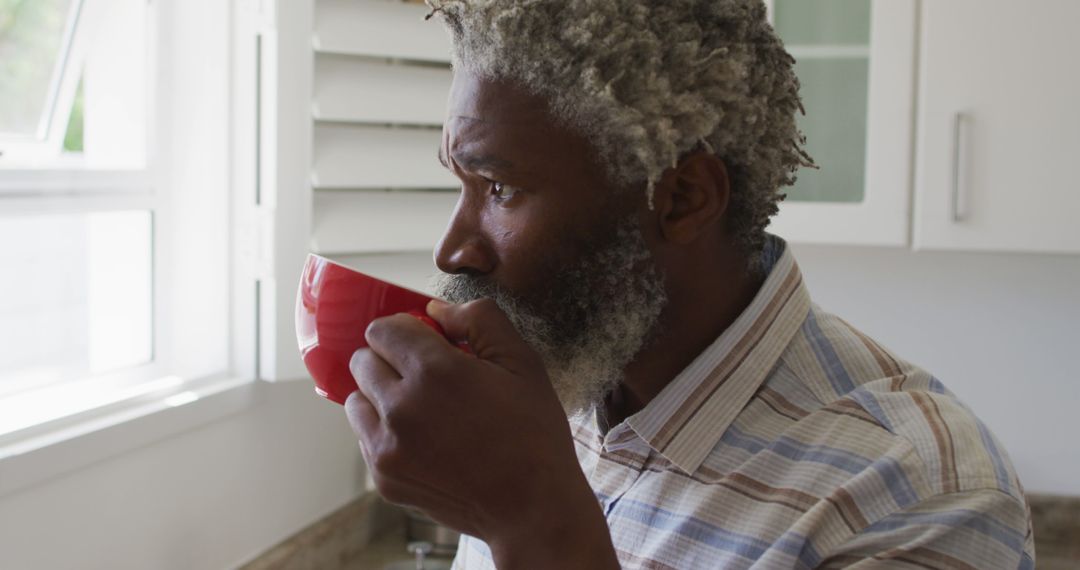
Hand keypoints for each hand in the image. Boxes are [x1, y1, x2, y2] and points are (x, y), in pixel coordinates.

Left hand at [345, 299, 617, 568]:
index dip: (407, 330)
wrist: (532, 507)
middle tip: (427, 375)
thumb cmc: (533, 432)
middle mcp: (401, 408)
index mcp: (434, 372)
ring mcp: (387, 447)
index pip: (382, 329)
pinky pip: (366, 438)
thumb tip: (435, 311)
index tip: (428, 342)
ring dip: (381, 396)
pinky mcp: (383, 478)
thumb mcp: (522, 362)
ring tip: (422, 409)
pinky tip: (425, 439)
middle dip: (390, 359)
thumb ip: (479, 320)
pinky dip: (386, 432)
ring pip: (356, 400)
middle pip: (362, 361)